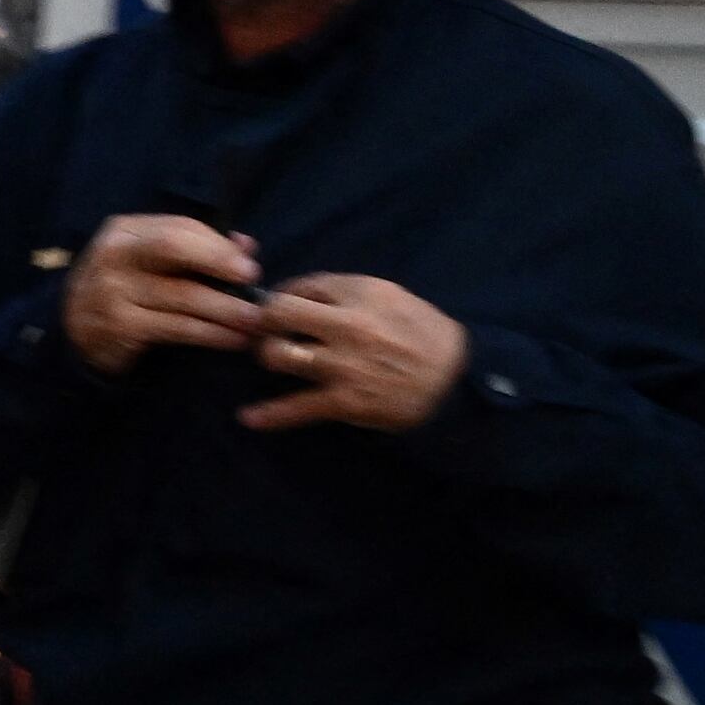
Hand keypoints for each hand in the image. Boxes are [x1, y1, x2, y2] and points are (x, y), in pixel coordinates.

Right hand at [60, 215, 265, 373]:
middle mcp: (114, 255)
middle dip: (219, 264)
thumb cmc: (125, 289)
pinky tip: (231, 340)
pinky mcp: (118, 326)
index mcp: (124, 231)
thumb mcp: (151, 261)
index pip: (177, 228)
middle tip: (254, 284)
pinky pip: (175, 328)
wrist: (74, 330)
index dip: (217, 246)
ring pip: (181, 297)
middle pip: (173, 249)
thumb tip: (246, 246)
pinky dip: (209, 335)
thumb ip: (196, 248)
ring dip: (225, 310)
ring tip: (255, 322)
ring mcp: (112, 291)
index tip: (249, 265)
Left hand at [240, 275, 467, 432]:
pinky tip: (248, 417)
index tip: (281, 305)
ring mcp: (343, 365)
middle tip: (266, 329)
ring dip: (268, 357)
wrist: (456, 380)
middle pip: (278, 314)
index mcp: (363, 293)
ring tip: (273, 359)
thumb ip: (350, 292)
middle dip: (265, 320)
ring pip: (277, 355)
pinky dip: (268, 415)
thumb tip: (304, 293)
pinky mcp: (343, 401)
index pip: (303, 286)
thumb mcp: (393, 298)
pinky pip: (294, 409)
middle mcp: (348, 325)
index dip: (285, 295)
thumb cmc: (425, 335)